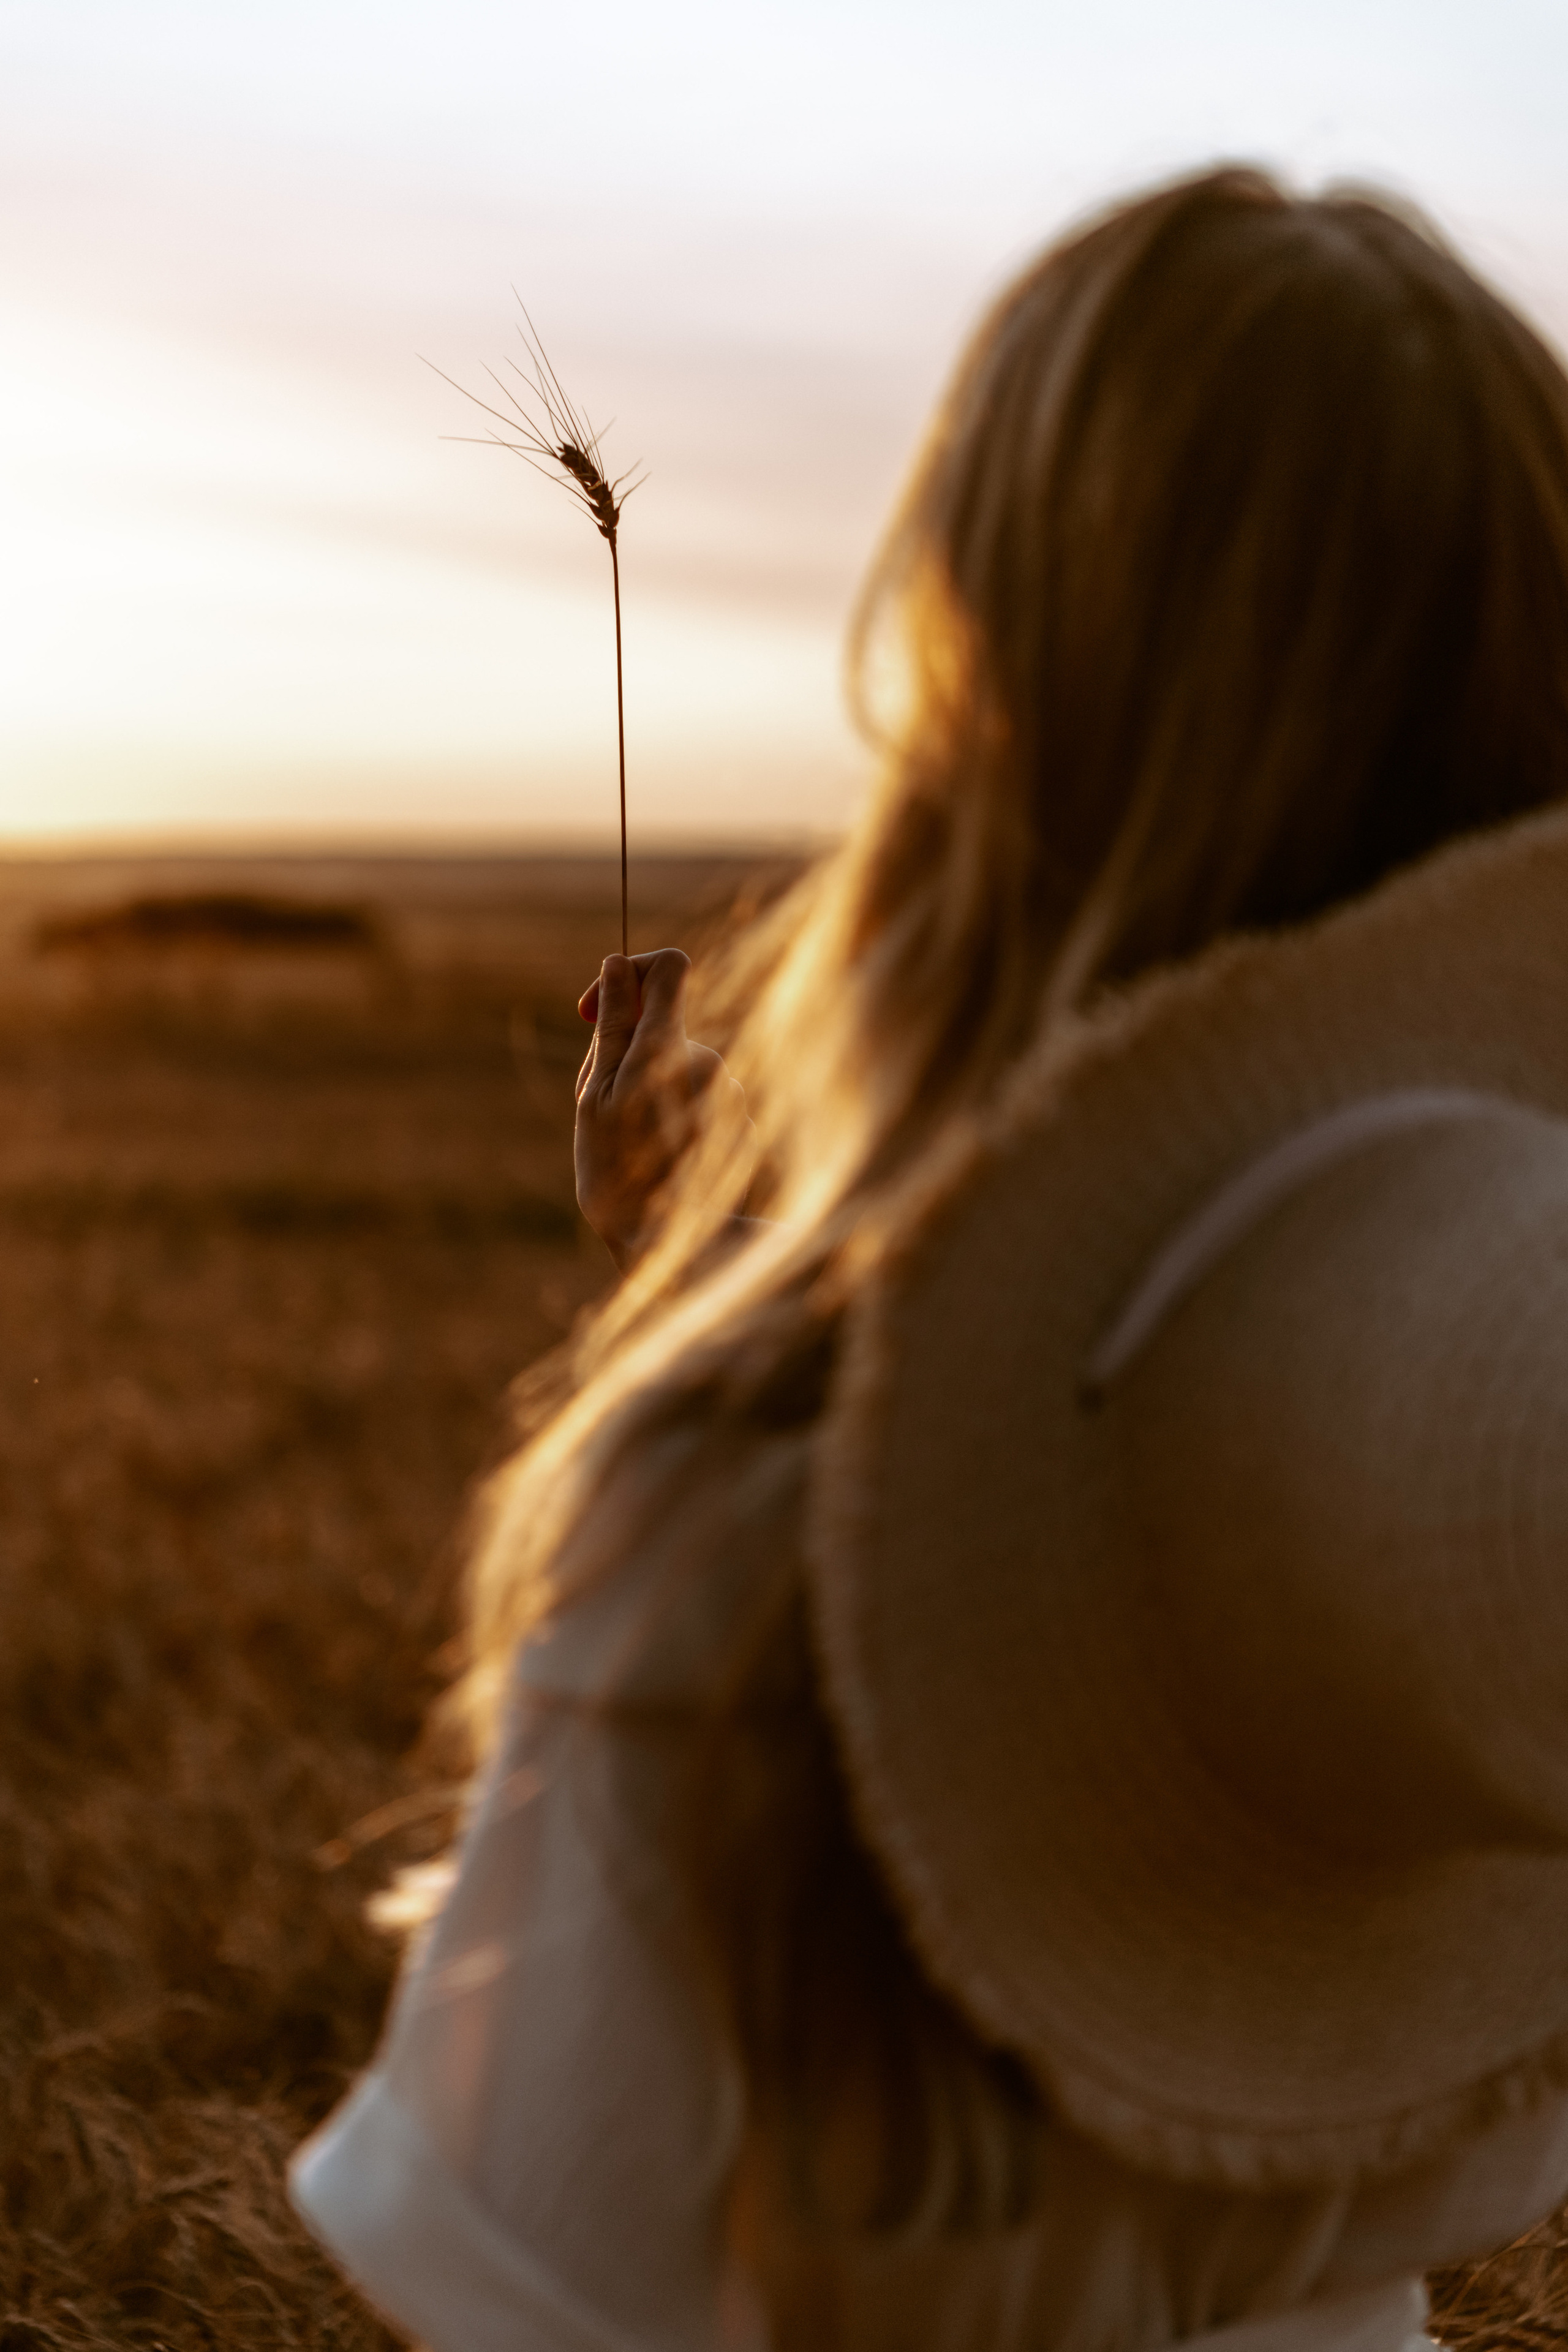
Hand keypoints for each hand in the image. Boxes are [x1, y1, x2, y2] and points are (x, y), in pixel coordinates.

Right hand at [574, 949, 745, 1270]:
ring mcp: (729, 1095)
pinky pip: (707, 1102)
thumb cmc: (615, 1171)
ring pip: (689, 1069)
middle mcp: (708, 1064)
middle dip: (640, 1053)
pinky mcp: (741, 1123)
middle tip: (612, 1105)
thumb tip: (618, 963)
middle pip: (672, 1028)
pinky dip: (686, 1119)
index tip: (608, 1003)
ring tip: (643, 1144)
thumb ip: (614, 1024)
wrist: (663, 1245)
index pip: (670, 967)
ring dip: (663, 1094)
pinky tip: (671, 1160)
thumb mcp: (596, 1094)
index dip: (637, 972)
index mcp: (666, 1048)